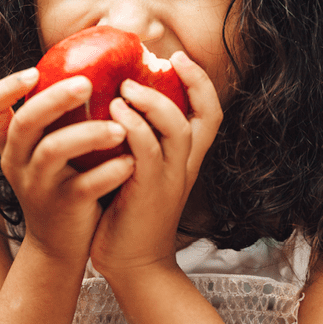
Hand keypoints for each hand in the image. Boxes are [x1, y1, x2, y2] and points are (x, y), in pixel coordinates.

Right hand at [0, 69, 135, 265]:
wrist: (60, 244)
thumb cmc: (62, 180)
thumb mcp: (47, 150)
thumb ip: (56, 116)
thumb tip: (91, 65)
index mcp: (12, 143)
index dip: (4, 87)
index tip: (34, 72)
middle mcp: (17, 161)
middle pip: (26, 122)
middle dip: (55, 98)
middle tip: (87, 83)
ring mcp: (38, 186)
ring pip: (53, 151)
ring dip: (88, 133)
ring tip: (120, 128)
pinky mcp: (64, 207)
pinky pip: (85, 185)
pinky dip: (109, 171)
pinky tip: (130, 162)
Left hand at [89, 51, 222, 277]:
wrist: (133, 265)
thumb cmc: (129, 212)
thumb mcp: (140, 169)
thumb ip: (136, 139)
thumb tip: (112, 99)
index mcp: (186, 159)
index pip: (210, 114)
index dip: (201, 82)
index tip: (179, 58)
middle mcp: (185, 165)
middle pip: (206, 115)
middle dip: (190, 81)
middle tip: (159, 60)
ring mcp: (170, 179)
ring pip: (177, 128)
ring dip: (153, 100)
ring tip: (126, 86)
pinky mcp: (148, 191)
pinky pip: (146, 150)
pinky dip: (132, 126)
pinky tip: (113, 111)